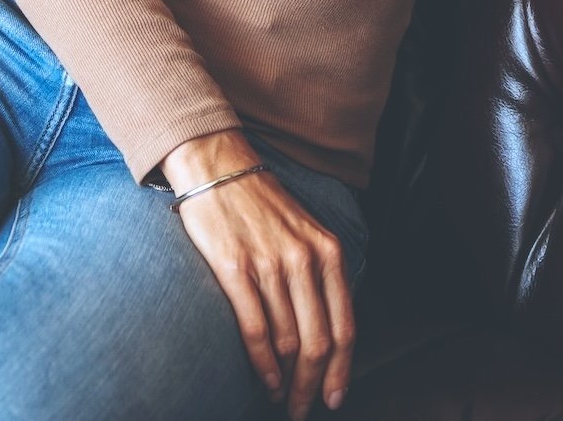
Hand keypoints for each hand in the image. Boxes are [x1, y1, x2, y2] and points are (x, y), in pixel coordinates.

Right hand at [162, 130, 354, 416]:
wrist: (218, 166)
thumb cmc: (261, 204)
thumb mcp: (305, 231)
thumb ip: (320, 273)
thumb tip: (324, 329)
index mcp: (328, 252)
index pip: (344, 326)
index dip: (343, 371)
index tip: (335, 398)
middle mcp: (304, 259)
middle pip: (319, 343)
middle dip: (313, 386)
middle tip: (302, 409)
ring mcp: (270, 264)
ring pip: (289, 342)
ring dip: (286, 380)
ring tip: (279, 398)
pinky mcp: (235, 269)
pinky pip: (255, 329)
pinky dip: (262, 364)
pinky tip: (263, 380)